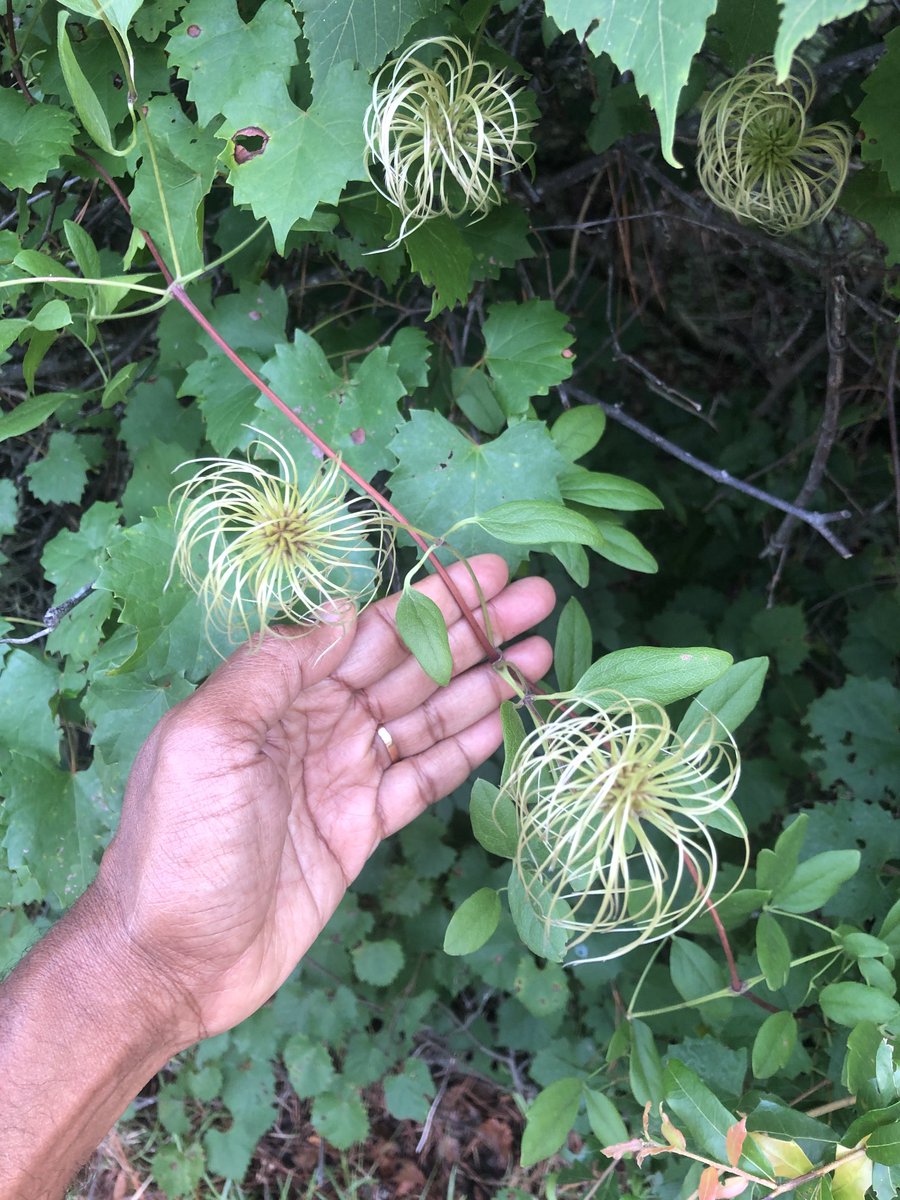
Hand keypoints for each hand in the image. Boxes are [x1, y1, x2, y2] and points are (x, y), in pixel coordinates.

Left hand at [96, 555, 553, 1046]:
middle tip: (537, 600)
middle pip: (408, 666)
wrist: (172, 962)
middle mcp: (314, 724)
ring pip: (426, 717)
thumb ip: (273, 667)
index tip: (487, 573)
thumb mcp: (207, 738)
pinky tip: (502, 722)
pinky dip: (463, 750)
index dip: (430, 602)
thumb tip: (342, 608)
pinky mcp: (360, 827)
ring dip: (481, 685)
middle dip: (472, 633)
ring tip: (539, 656)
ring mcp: (341, 776)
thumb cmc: (176, 845)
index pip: (367, 631)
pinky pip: (422, 778)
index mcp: (276, 693)